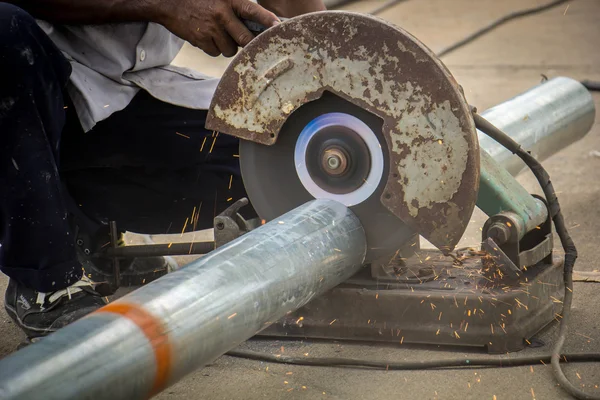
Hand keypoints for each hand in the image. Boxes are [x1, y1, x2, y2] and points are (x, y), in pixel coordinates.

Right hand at [157, 0, 279, 56]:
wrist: (169, 3)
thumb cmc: (199, 0)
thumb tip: (257, 25)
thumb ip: (237, 9)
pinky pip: (215, 53)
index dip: (267, 20)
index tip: (278, 27)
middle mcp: (222, 14)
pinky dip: (213, 49)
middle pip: (245, 39)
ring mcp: (211, 29)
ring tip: (219, 35)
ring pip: (230, 49)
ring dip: (228, 46)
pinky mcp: (200, 40)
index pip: (254, 11)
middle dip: (247, 43)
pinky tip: (207, 38)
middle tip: (246, 42)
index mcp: (230, 1)